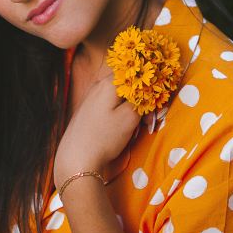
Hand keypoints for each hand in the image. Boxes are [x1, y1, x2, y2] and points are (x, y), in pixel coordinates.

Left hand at [53, 70, 139, 188]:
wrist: (76, 158)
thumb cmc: (104, 137)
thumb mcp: (129, 118)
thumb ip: (142, 100)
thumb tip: (147, 91)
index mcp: (108, 82)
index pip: (135, 74)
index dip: (148, 85)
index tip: (155, 102)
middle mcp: (98, 85)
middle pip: (127, 85)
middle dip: (140, 99)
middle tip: (148, 119)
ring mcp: (91, 97)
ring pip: (119, 97)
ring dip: (131, 108)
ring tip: (136, 127)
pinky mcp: (87, 110)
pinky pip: (109, 105)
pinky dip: (119, 113)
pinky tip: (121, 129)